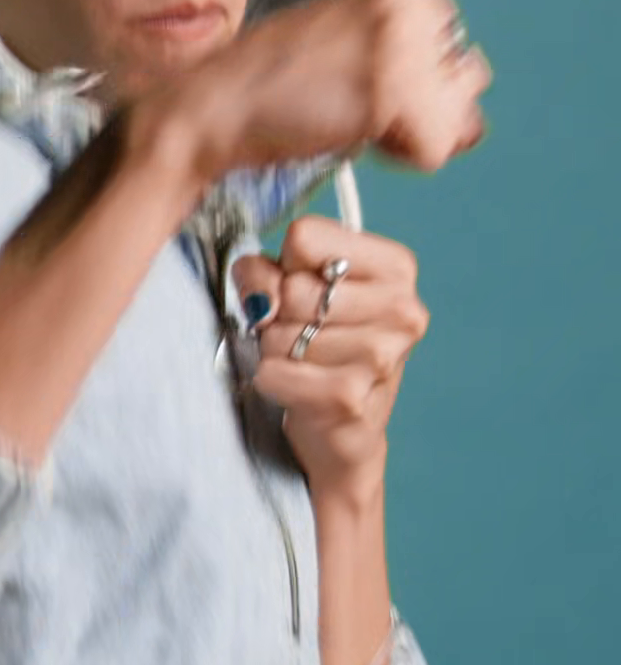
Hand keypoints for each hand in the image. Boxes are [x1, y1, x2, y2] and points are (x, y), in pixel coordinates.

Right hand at [145, 0, 491, 202]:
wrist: (216, 105)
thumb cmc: (278, 80)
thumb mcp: (356, 42)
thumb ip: (419, 63)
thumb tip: (476, 125)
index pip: (456, 49)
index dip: (412, 76)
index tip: (355, 71)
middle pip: (466, 81)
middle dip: (420, 104)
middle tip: (349, 94)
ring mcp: (404, 45)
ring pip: (457, 119)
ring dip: (410, 132)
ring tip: (351, 111)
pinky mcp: (394, 93)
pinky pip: (435, 151)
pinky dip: (398, 158)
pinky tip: (351, 130)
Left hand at [232, 216, 428, 501]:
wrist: (345, 428)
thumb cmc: (322, 345)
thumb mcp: (295, 289)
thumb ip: (266, 271)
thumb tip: (263, 301)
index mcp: (396, 267)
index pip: (305, 236)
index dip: (285, 265)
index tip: (300, 287)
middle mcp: (402, 309)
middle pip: (292, 289)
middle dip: (278, 314)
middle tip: (300, 335)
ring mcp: (382, 356)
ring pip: (280, 333)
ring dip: (275, 351)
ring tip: (303, 362)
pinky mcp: (351, 398)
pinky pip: (275, 372)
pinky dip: (270, 380)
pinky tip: (295, 387)